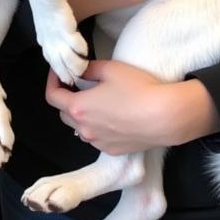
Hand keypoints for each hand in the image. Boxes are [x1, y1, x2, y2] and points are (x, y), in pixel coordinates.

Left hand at [46, 63, 219, 153]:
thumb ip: (87, 69)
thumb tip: (78, 70)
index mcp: (78, 107)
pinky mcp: (113, 151)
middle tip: (78, 85)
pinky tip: (111, 117)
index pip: (52, 96)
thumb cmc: (138, 89)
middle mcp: (84, 129)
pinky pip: (96, 138)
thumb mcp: (109, 69)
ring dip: (81, 115)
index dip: (53, 81)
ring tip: (96, 101)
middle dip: (66, 98)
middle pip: (64, 113)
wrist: (167, 117)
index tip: (60, 72)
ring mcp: (99, 143)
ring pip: (80, 128)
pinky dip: (96, 127)